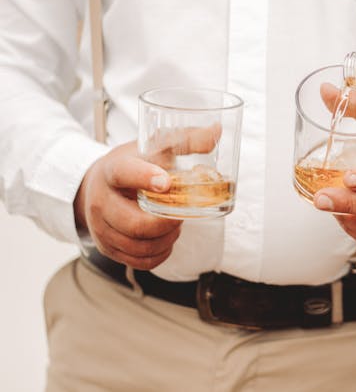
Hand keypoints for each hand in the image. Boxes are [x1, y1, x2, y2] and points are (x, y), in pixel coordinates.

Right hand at [74, 126, 219, 269]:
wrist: (100, 183)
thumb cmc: (134, 162)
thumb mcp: (156, 145)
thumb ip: (186, 139)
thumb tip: (216, 132)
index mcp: (113, 170)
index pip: (124, 173)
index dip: (144, 178)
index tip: (166, 181)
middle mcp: (101, 201)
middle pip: (135, 224)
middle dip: (167, 223)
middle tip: (181, 212)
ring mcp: (102, 228)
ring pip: (139, 246)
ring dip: (166, 238)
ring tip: (174, 224)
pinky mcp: (108, 248)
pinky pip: (139, 261)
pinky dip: (160, 253)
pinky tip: (166, 239)